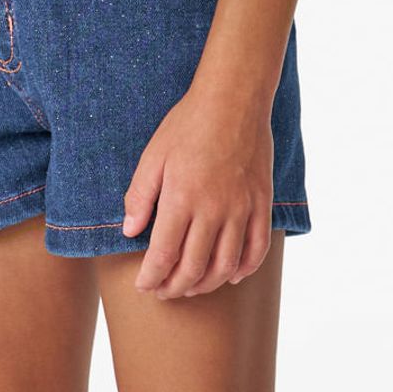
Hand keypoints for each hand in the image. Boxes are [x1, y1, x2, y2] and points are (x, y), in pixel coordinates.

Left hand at [122, 88, 276, 298]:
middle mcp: (213, 210)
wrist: (233, 99)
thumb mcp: (153, 155)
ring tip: (191, 287)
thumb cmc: (188, 124)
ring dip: (206, 285)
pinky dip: (244, 269)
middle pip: (194, 268)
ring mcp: (241, 208)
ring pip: (226, 266)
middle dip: (174, 288)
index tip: (143, 286)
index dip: (151, 278)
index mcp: (181, 198)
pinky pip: (256, 249)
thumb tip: (130, 232)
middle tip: (163, 292)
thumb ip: (140, 196)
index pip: (163, 256)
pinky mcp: (261, 203)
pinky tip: (231, 275)